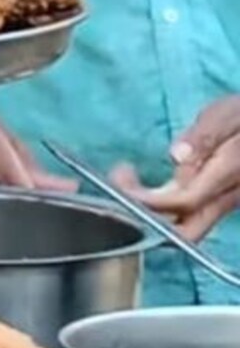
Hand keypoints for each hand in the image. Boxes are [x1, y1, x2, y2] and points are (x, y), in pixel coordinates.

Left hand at [113, 96, 239, 241]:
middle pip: (185, 232)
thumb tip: (177, 155)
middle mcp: (227, 198)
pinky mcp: (216, 204)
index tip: (121, 173)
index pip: (184, 202)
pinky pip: (186, 218)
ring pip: (184, 228)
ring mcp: (223, 205)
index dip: (147, 198)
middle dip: (144, 216)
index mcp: (228, 175)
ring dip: (148, 212)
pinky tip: (142, 187)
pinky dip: (158, 209)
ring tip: (125, 178)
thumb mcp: (224, 116)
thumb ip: (203, 137)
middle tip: (118, 182)